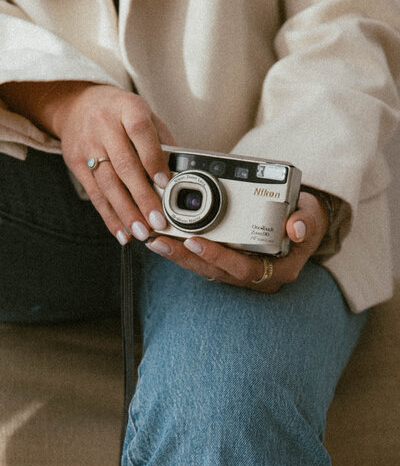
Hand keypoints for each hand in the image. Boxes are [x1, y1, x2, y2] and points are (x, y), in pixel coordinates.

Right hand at [56, 83, 175, 244]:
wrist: (77, 104)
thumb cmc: (121, 113)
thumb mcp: (145, 115)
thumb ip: (162, 142)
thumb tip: (181, 173)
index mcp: (127, 108)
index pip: (140, 133)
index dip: (153, 159)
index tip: (165, 183)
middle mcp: (104, 125)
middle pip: (124, 165)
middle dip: (142, 197)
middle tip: (158, 220)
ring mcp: (87, 144)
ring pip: (107, 183)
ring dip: (126, 212)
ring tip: (142, 232)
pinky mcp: (75, 162)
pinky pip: (94, 193)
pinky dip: (109, 215)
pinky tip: (122, 231)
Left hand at [145, 191, 329, 291]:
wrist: (302, 223)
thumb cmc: (305, 218)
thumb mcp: (311, 217)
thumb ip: (306, 221)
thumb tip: (296, 228)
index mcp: (278, 270)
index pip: (243, 269)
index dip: (218, 257)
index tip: (195, 241)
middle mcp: (258, 276)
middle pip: (216, 272)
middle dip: (187, 258)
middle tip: (161, 241)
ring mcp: (242, 272)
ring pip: (206, 269)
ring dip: (179, 256)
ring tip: (155, 240)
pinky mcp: (230, 264)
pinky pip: (204, 261)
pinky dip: (185, 251)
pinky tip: (165, 239)